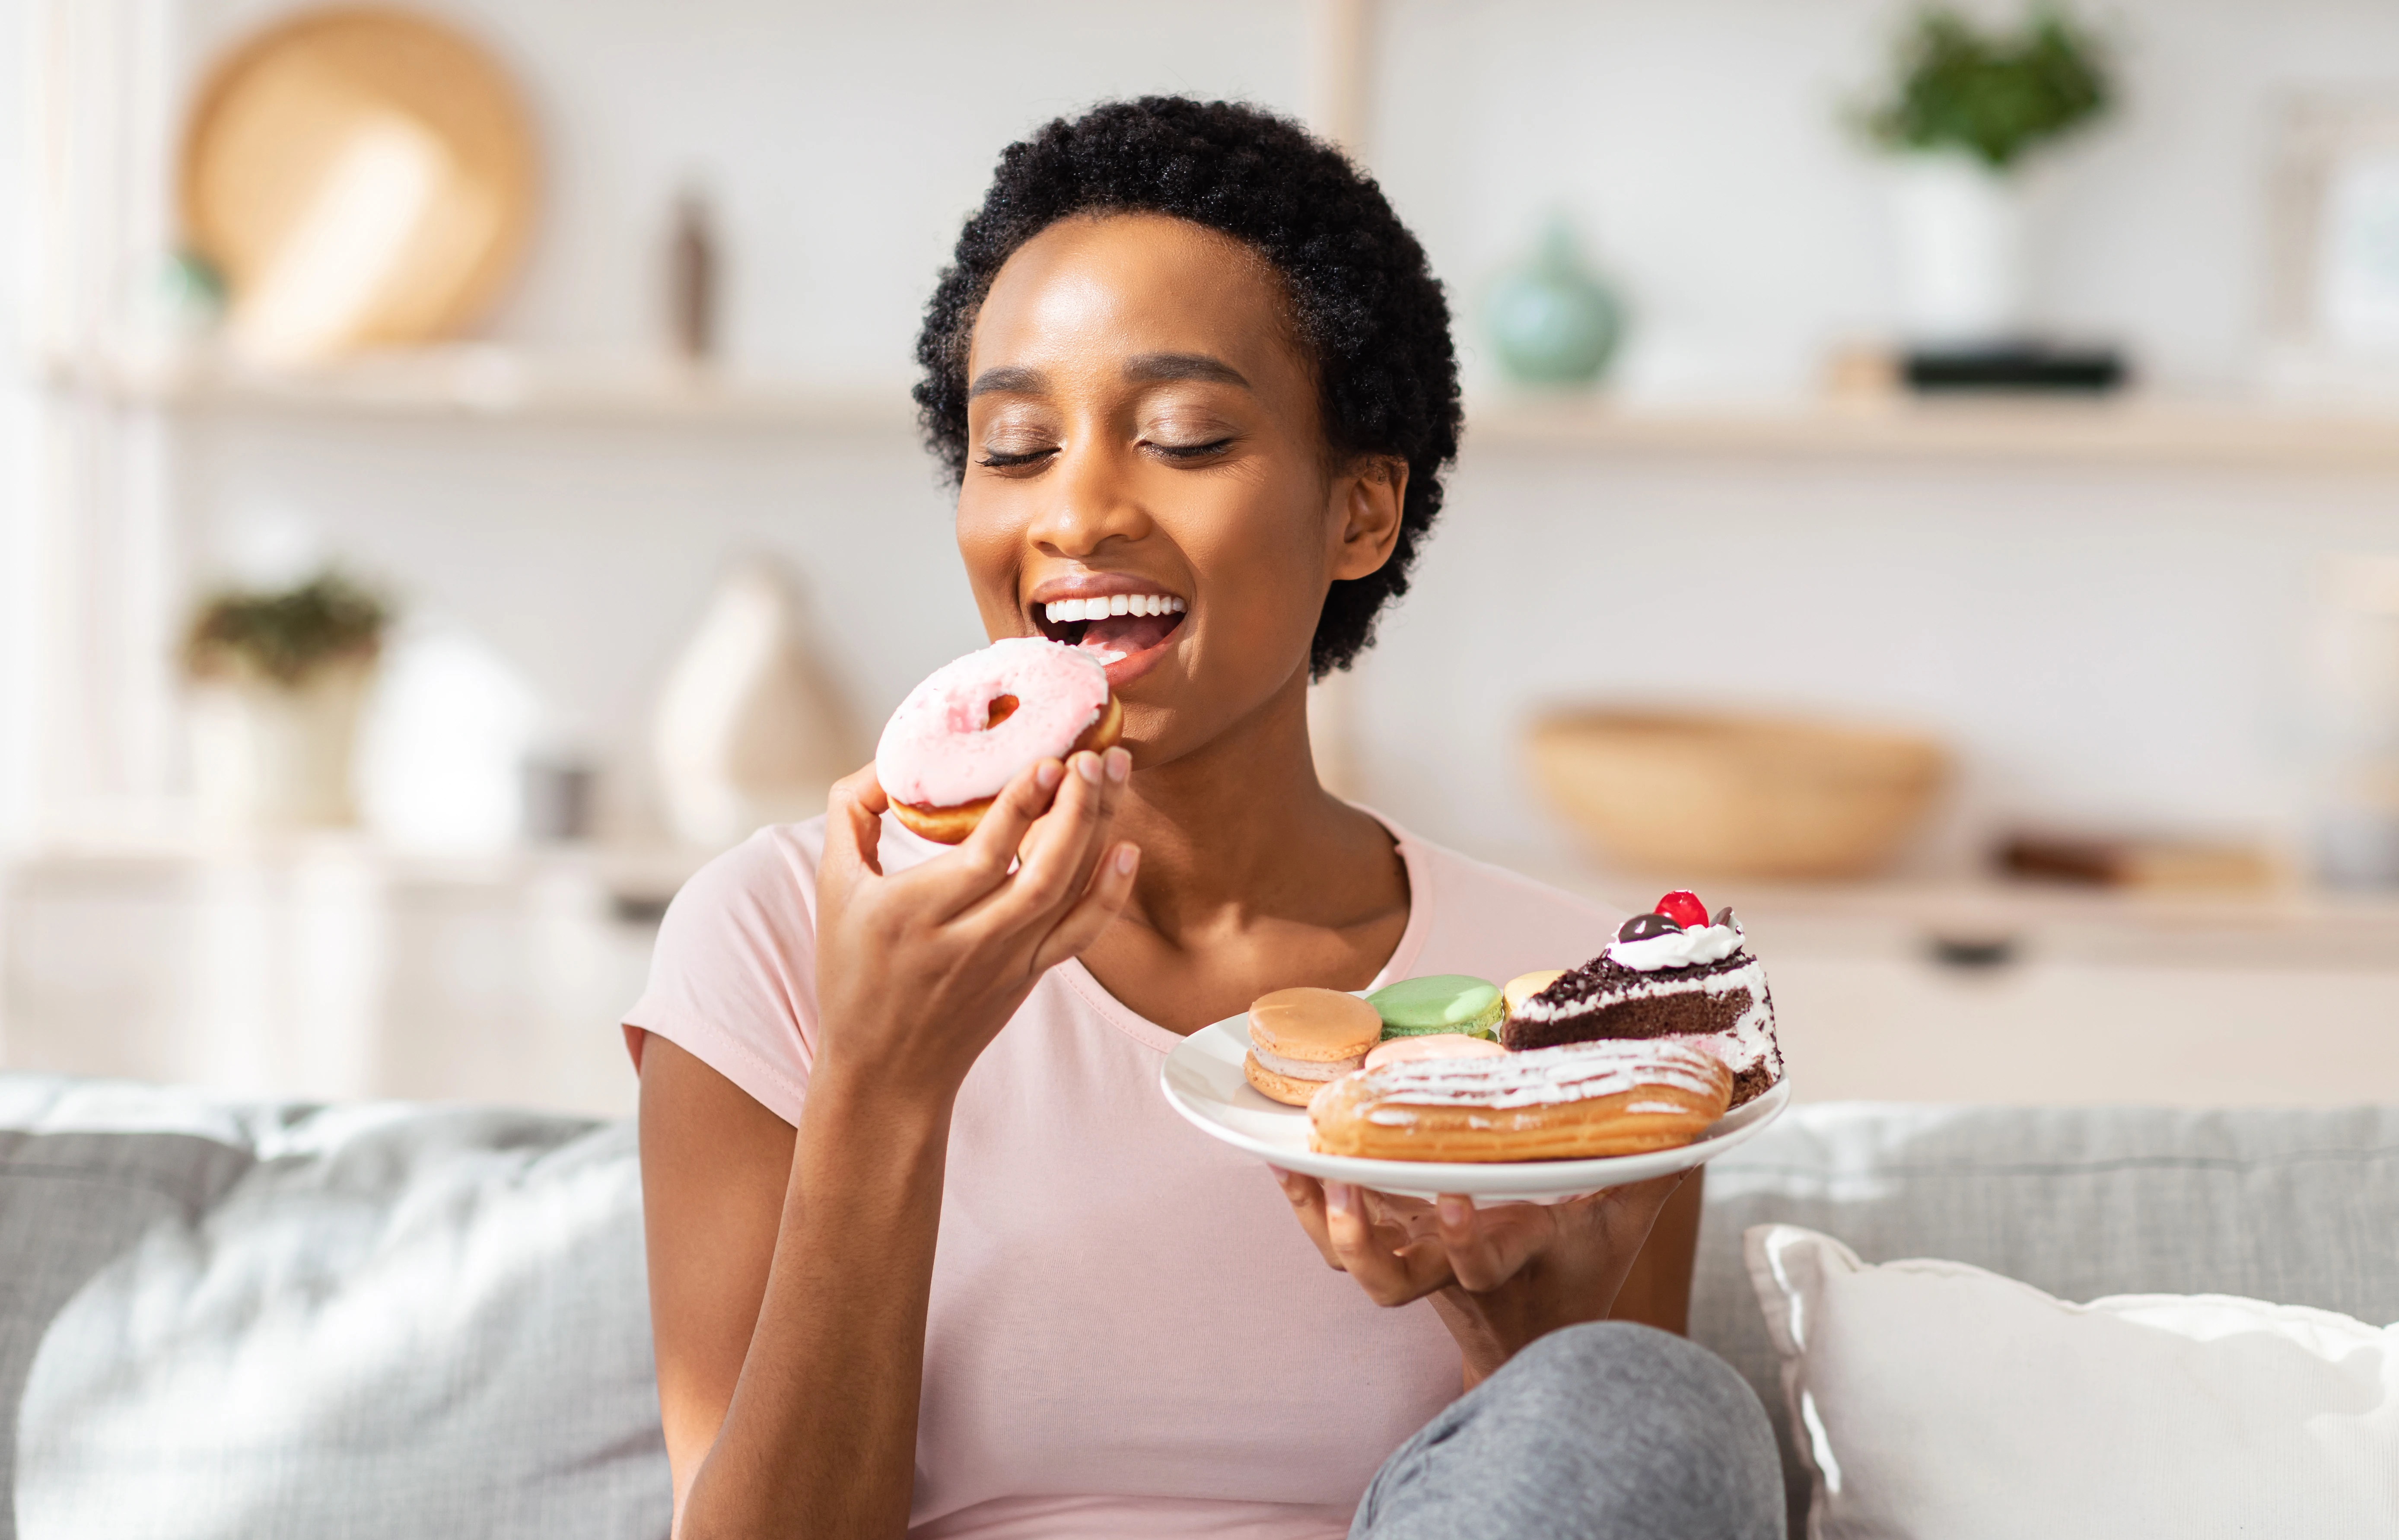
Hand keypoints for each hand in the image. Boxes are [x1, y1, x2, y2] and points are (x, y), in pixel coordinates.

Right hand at [812, 748, 1137, 1109]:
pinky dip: (1109, 895)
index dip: (1022, 804)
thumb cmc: (855, 973)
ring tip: (1116, 772)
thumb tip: (886, 761)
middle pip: (1042, 871)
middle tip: (1095, 754)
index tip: (1049, 760)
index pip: (984, 852)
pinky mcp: (1030, 975)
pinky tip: (1127, 850)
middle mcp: (968, 939)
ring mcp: (1007, 961)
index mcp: (914, 911)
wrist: (886, 1070)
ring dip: (1099, 830)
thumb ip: (851, 815)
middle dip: (1077, 808)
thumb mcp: (833, 889)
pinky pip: (1080, 934)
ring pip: (1068, 893)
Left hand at [1273, 1169, 1688, 1387]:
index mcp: (1507, 1264)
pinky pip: (1337, 1235)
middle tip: (1348, 1185)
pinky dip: (1308, 1202)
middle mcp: (1449, 1272)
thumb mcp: (1618, 1230)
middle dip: (1364, 1244)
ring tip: (1299, 1166)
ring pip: (1353, 1265)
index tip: (1456, 1198)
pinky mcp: (1393, 1245)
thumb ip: (1649, 1176)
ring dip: (1322, 1220)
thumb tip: (1696, 1124)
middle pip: (1392, 1282)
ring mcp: (1415, 1264)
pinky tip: (1284, 1158)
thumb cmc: (1577, 1278)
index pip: (1480, 1264)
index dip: (1465, 1240)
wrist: (1535, 1344)